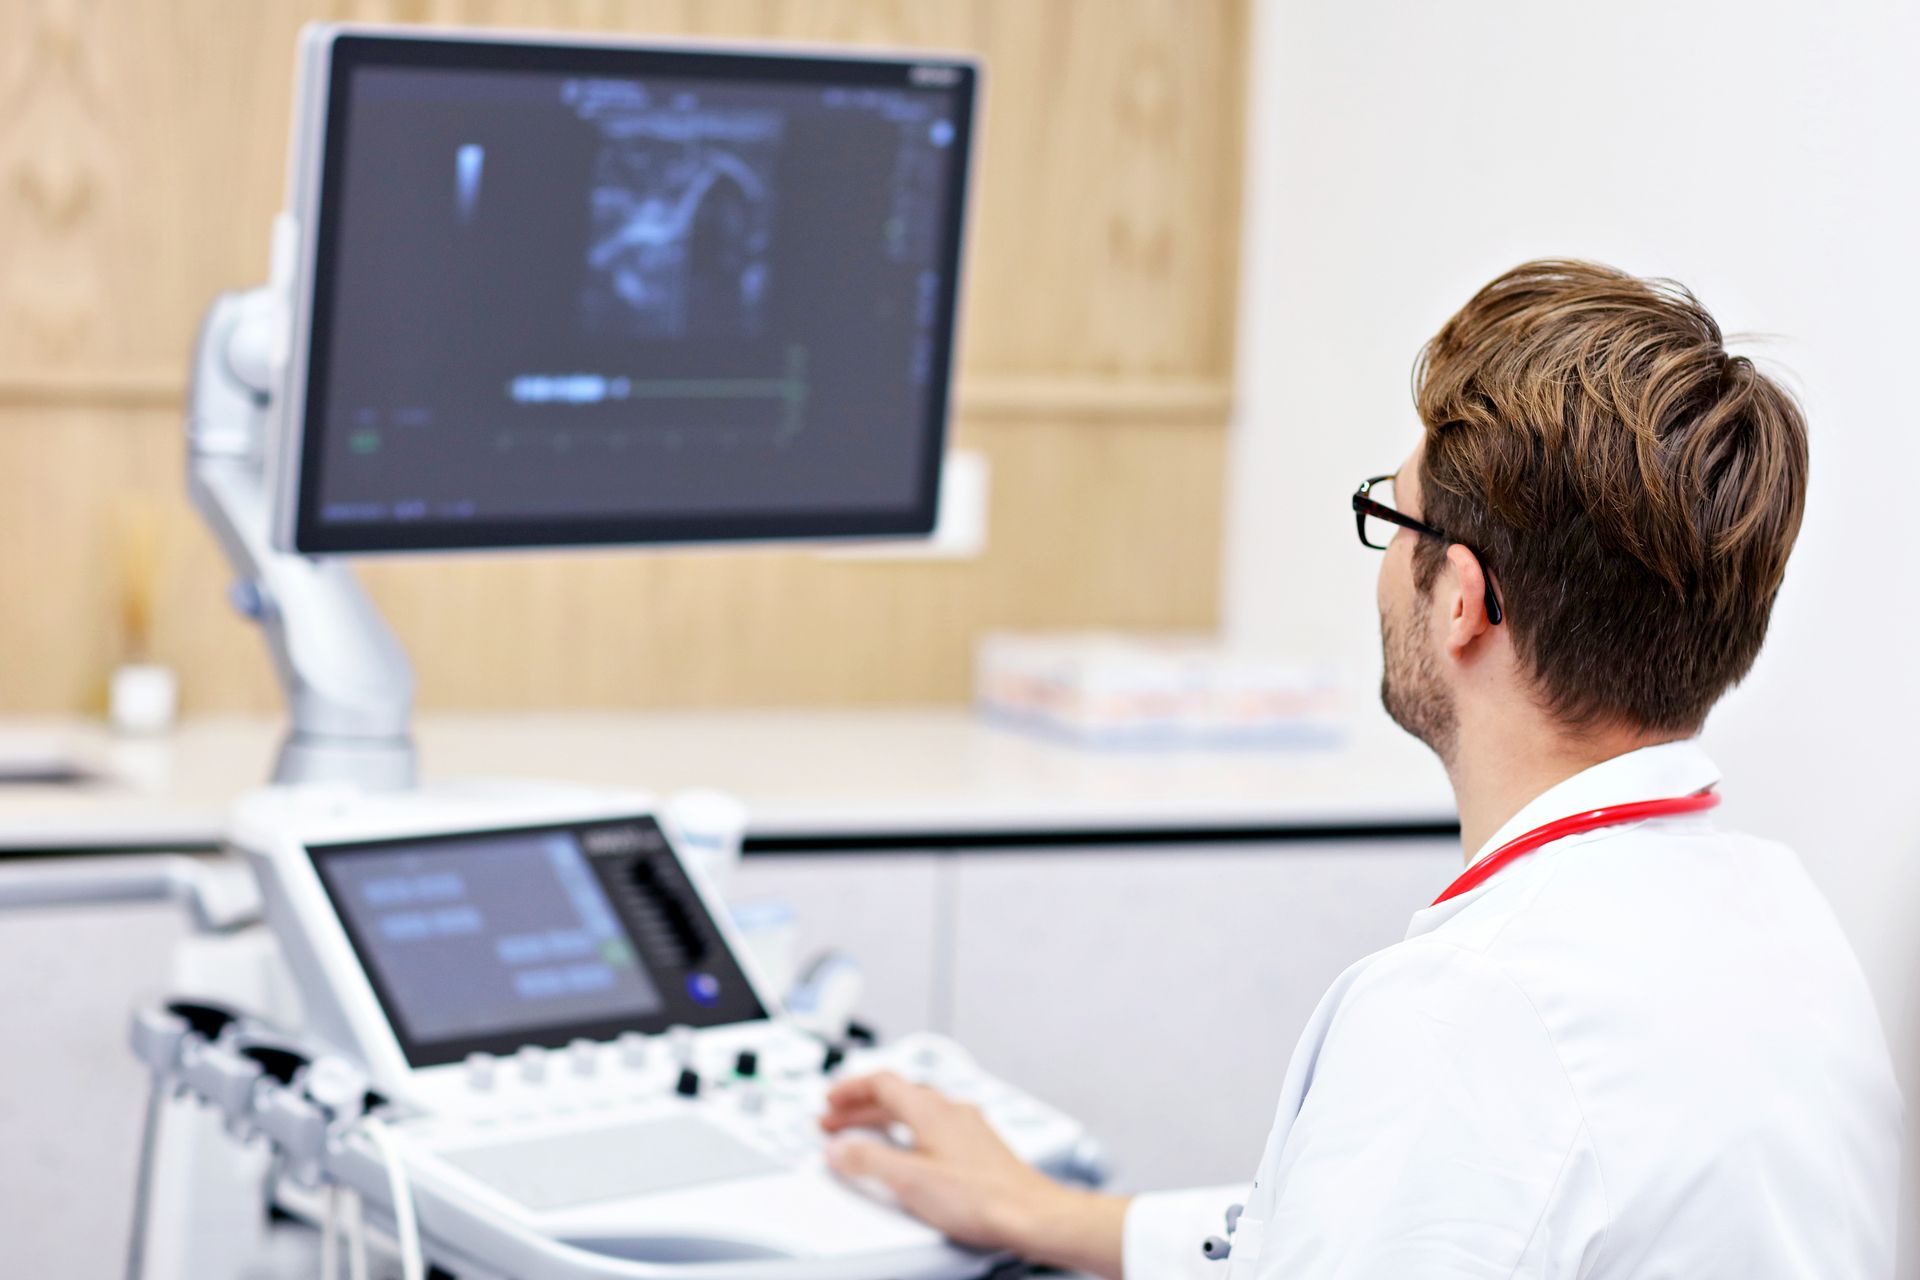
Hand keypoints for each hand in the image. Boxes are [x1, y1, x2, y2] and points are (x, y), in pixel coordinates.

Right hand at [819, 1071, 1128, 1276]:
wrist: (1030, 1213)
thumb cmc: (980, 1196)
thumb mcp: (909, 1180)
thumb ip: (867, 1161)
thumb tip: (839, 1148)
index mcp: (930, 1108)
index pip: (881, 1081)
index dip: (850, 1088)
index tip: (829, 1100)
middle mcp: (950, 1109)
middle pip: (897, 1095)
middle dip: (862, 1106)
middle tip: (836, 1120)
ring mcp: (967, 1126)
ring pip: (916, 1110)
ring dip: (885, 1118)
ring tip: (865, 1135)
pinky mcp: (978, 1146)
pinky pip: (934, 1126)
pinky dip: (909, 1131)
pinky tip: (909, 1152)